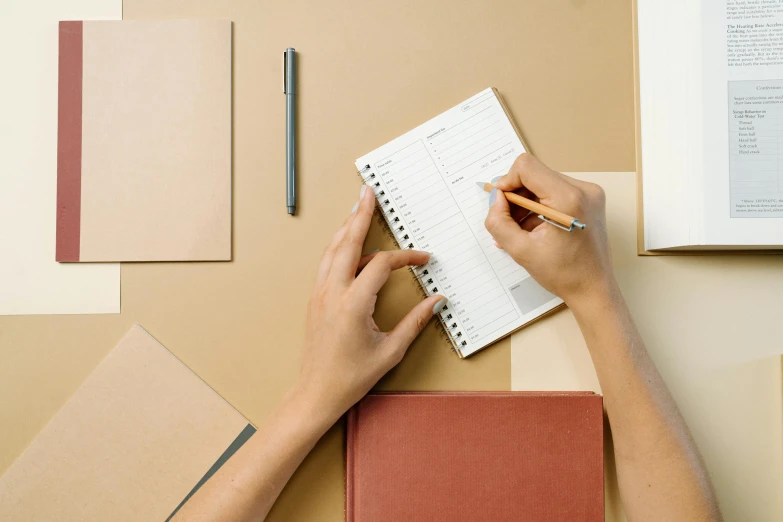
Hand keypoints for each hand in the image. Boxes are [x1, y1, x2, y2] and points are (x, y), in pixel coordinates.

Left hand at [297, 184, 445, 422]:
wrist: (316, 392)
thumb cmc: (351, 377)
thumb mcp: (390, 351)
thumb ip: (415, 322)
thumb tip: (436, 301)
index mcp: (352, 304)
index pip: (382, 265)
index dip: (405, 258)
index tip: (423, 260)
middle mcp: (332, 293)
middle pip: (347, 243)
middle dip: (360, 215)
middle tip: (368, 193)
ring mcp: (320, 293)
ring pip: (333, 250)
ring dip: (346, 226)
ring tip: (357, 207)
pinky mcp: (315, 298)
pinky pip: (327, 263)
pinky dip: (338, 246)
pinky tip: (346, 239)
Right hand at [484, 154, 615, 305]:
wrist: (593, 289)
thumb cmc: (563, 274)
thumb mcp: (520, 250)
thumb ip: (499, 221)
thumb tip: (495, 199)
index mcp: (568, 199)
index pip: (526, 166)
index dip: (507, 182)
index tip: (501, 203)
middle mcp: (583, 189)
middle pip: (535, 174)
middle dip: (517, 196)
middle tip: (510, 222)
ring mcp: (589, 193)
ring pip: (543, 182)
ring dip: (527, 202)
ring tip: (523, 230)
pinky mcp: (589, 199)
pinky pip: (555, 191)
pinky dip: (540, 206)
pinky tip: (536, 228)